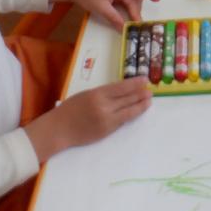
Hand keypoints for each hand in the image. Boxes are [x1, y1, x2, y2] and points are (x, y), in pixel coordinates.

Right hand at [24, 77, 151, 160]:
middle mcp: (104, 106)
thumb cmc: (70, 109)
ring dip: (140, 105)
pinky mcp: (107, 131)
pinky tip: (136, 111)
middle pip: (127, 98)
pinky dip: (130, 115)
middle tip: (151, 91)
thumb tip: (121, 91)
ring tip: (149, 101)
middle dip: (140, 94)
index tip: (145, 80)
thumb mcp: (85, 95)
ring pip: (128, 111)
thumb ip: (102, 94)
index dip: (135, 84)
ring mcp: (107, 120)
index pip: (121, 87)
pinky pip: (122, 122)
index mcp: (97, 93)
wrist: (59, 129)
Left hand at [52, 0, 159, 28]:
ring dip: (130, 11)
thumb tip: (124, 28)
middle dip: (136, 11)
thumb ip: (114, 18)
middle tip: (137, 25)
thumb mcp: (101, 8)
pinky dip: (124, 10)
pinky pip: (122, 1)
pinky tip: (125, 18)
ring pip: (128, 1)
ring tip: (132, 23)